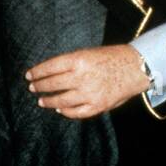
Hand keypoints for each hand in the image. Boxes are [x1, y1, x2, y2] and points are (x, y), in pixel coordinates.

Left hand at [26, 44, 150, 119]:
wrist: (136, 67)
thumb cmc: (111, 57)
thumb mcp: (88, 53)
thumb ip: (70, 64)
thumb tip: (49, 73)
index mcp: (78, 60)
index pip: (50, 67)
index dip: (37, 72)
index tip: (29, 75)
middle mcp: (81, 77)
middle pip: (52, 84)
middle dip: (39, 86)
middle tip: (32, 88)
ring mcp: (89, 93)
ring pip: (61, 100)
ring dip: (49, 101)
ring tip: (41, 101)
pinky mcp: (98, 105)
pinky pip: (76, 112)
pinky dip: (66, 112)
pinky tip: (60, 110)